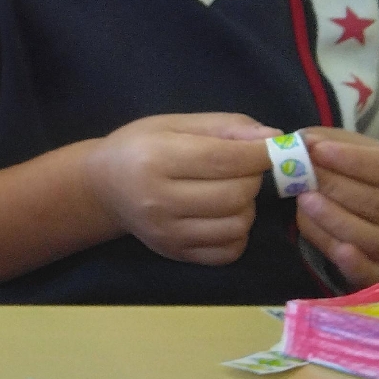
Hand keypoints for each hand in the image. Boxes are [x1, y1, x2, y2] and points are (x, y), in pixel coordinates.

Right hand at [86, 114, 276, 265]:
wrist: (102, 187)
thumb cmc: (139, 147)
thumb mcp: (173, 124)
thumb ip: (223, 126)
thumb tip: (274, 137)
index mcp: (155, 159)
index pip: (223, 159)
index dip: (260, 153)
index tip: (276, 147)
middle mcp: (159, 200)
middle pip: (235, 194)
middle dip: (252, 177)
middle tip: (244, 167)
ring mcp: (167, 233)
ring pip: (238, 224)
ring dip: (246, 205)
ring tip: (229, 191)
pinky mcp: (176, 254)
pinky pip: (230, 250)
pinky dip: (238, 232)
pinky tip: (222, 215)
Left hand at [295, 129, 378, 286]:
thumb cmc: (360, 174)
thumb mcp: (351, 149)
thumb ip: (327, 142)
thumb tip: (305, 144)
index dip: (354, 160)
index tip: (318, 150)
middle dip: (337, 188)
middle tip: (302, 175)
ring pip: (373, 238)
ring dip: (334, 219)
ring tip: (304, 200)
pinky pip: (370, 273)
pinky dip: (354, 263)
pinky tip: (340, 250)